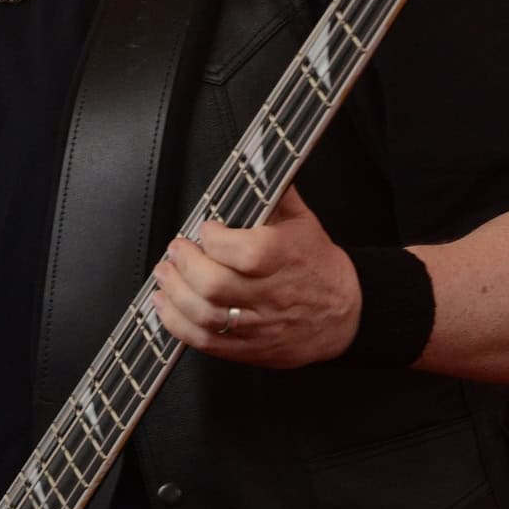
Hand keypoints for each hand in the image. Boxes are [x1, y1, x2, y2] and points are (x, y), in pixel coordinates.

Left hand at [151, 185, 361, 368]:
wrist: (344, 316)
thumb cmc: (318, 266)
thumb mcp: (304, 222)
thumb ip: (276, 192)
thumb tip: (254, 159)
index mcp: (285, 258)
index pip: (242, 252)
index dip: (213, 238)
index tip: (205, 228)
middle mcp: (270, 295)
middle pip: (215, 285)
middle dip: (185, 264)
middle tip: (175, 250)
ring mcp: (258, 325)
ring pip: (206, 315)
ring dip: (174, 293)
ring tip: (164, 275)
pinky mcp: (248, 348)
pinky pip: (206, 341)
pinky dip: (177, 325)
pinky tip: (165, 306)